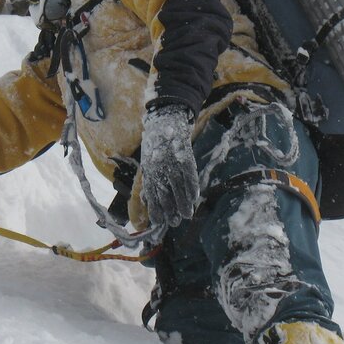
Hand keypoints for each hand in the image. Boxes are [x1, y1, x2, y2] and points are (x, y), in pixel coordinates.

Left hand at [139, 103, 198, 229]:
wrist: (166, 120)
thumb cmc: (155, 143)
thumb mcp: (147, 160)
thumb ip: (149, 179)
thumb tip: (148, 199)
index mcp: (149, 170)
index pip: (151, 194)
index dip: (155, 208)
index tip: (158, 222)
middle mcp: (160, 168)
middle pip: (165, 193)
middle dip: (170, 210)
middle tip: (174, 223)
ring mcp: (173, 163)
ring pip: (179, 188)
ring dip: (183, 203)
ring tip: (187, 215)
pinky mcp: (185, 157)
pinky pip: (190, 176)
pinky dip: (192, 187)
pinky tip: (195, 197)